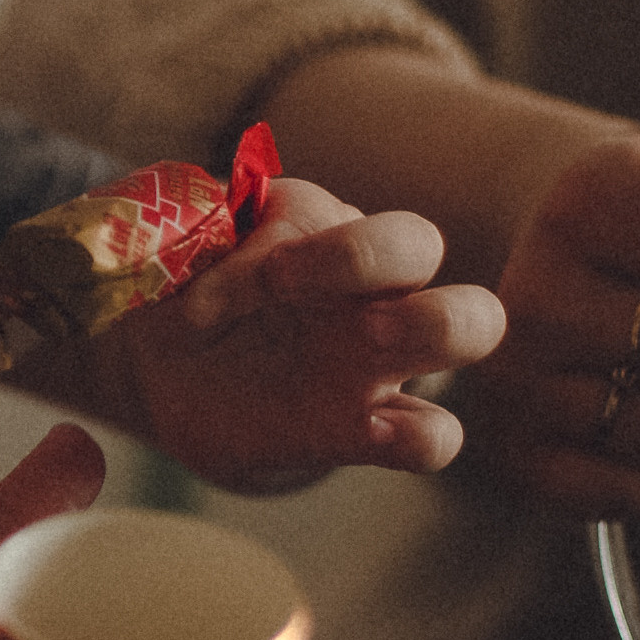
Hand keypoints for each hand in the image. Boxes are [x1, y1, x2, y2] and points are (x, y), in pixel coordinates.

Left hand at [100, 179, 503, 494]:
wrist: (167, 383)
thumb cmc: (180, 304)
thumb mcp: (173, 270)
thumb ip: (185, 260)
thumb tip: (199, 288)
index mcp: (316, 233)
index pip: (326, 205)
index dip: (313, 240)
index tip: (247, 280)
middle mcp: (360, 283)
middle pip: (422, 241)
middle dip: (374, 254)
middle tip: (299, 290)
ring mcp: (377, 358)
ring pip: (472, 321)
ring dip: (433, 321)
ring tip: (367, 342)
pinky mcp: (369, 429)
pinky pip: (437, 433)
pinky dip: (420, 433)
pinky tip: (370, 430)